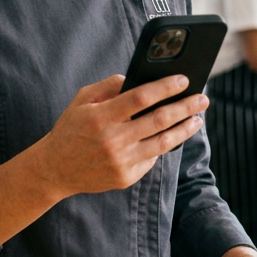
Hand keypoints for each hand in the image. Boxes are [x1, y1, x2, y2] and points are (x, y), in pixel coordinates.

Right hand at [36, 74, 206, 197]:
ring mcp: (121, 161)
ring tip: (197, 119)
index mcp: (101, 116)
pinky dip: (163, 146)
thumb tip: (136, 79)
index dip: (165, 87)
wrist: (55, 169)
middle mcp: (113, 139)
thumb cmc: (70, 128)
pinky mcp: (125, 177)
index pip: (141, 97)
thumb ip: (108, 86)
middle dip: (185, 107)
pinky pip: (152, 159)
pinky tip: (172, 136)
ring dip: (185, 129)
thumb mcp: (81, 100)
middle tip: (202, 98)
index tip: (184, 79)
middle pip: (159, 120)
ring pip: (163, 143)